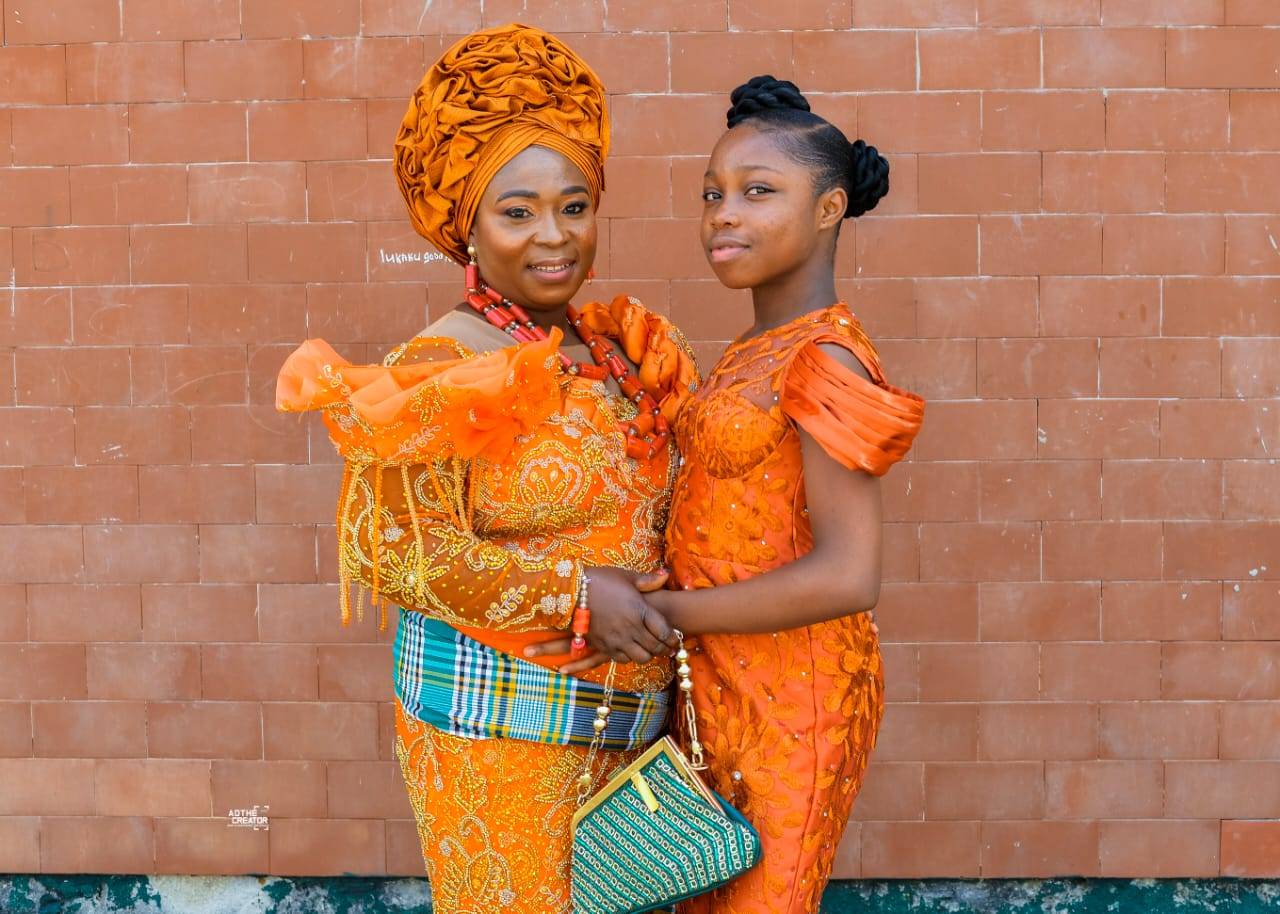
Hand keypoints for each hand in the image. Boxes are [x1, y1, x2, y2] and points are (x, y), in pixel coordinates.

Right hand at [524, 568, 675, 672]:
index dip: (673, 638)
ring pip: (641, 657)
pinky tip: (631, 650)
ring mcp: (617, 639)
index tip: (675, 639)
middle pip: (655, 647)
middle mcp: (631, 627)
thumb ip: (648, 580)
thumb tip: (666, 576)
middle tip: (668, 649)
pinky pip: (622, 659)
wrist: (570, 592)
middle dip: (664, 649)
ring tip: (649, 650)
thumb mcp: (626, 576)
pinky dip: (630, 657)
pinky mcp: (603, 646)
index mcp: (640, 609)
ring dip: (648, 655)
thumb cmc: (600, 580)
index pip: (664, 631)